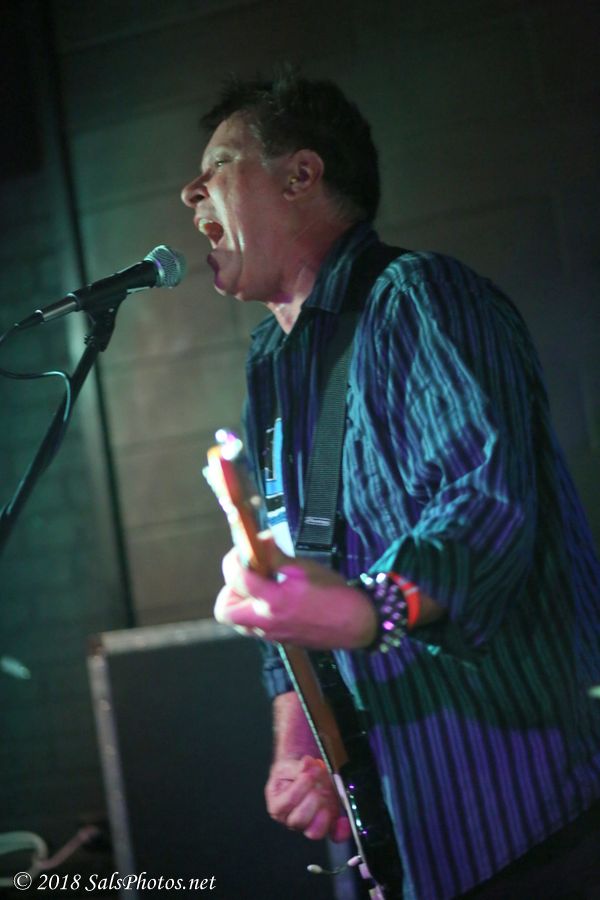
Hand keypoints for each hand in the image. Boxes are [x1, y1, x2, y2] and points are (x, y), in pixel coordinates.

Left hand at [214, 534, 376, 648]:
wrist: (356, 624)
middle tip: (247, 573)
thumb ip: (276, 556)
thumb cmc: (334, 594)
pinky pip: (253, 626)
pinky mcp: (277, 639)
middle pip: (224, 610)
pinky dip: (253, 610)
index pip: (237, 578)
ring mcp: (270, 634)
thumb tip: (259, 541)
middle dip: (230, 588)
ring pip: (236, 620)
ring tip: (260, 584)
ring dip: (240, 600)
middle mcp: (266, 621)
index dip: (235, 558)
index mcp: (273, 601)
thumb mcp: (304, 567)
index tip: (246, 548)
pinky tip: (271, 597)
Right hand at [265, 755, 351, 841]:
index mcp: (278, 806)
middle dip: (312, 798)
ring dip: (324, 810)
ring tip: (326, 793)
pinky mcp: (327, 825)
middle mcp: (292, 819)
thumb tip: (306, 764)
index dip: (298, 789)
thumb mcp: (288, 765)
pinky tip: (343, 820)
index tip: (308, 774)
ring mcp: (310, 824)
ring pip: (315, 831)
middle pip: (300, 820)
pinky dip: (340, 830)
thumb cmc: (293, 772)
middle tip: (318, 782)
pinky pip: (334, 834)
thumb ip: (297, 766)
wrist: (304, 772)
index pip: (285, 804)